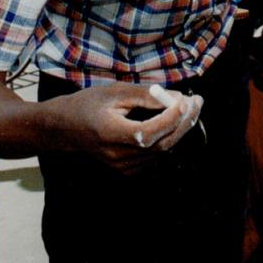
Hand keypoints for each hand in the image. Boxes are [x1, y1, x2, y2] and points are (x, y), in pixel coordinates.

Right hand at [46, 83, 201, 173]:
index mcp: (108, 134)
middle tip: (197, 101)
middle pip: (160, 145)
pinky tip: (173, 121)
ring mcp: (122, 167)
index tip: (186, 100)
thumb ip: (145, 96)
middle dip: (183, 122)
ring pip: (161, 151)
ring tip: (189, 107)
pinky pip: (155, 155)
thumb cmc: (89, 104)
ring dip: (179, 129)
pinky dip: (168, 138)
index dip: (170, 118)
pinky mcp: (127, 170)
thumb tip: (176, 97)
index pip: (147, 133)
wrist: (65, 129)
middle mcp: (116, 156)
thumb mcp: (114, 92)